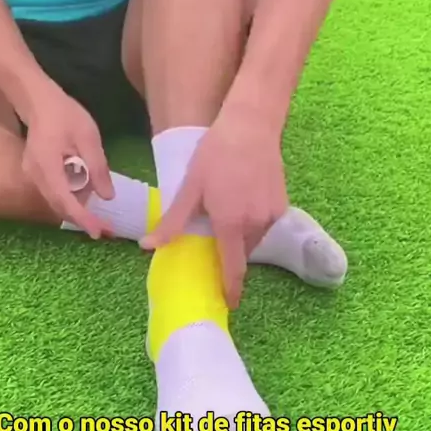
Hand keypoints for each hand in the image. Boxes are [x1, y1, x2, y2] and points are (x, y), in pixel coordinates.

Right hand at [22, 82, 113, 237]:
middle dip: (82, 219)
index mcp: (47, 166)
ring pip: (56, 201)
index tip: (98, 232)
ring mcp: (32, 176)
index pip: (64, 200)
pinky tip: (87, 195)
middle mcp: (35, 176)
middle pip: (59, 206)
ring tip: (101, 215)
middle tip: (106, 229)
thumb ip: (98, 168)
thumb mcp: (89, 138)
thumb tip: (107, 197)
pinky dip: (72, 197)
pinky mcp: (36, 174)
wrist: (39, 102)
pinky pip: (55, 192)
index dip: (82, 218)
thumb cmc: (65, 115)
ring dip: (78, 209)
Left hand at [142, 106, 288, 308]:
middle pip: (241, 252)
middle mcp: (256, 225)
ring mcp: (272, 215)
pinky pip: (264, 223)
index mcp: (231, 225)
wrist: (251, 125)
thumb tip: (147, 247)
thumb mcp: (190, 188)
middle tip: (213, 239)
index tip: (228, 304)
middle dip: (229, 252)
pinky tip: (241, 199)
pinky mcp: (282, 204)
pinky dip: (252, 221)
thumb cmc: (215, 154)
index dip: (231, 290)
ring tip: (226, 210)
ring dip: (240, 235)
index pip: (233, 269)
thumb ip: (173, 222)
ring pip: (253, 237)